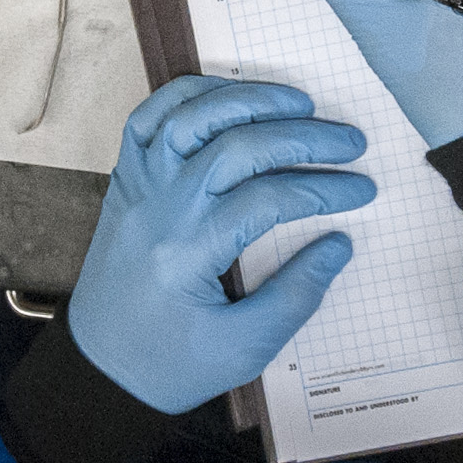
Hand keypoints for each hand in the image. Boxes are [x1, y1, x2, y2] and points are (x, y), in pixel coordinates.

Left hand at [70, 77, 377, 413]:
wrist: (100, 368)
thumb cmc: (171, 365)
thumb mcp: (242, 348)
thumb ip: (295, 296)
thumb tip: (339, 243)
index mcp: (187, 254)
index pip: (269, 199)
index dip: (324, 188)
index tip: (362, 190)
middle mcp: (157, 209)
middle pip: (236, 146)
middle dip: (303, 136)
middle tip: (352, 141)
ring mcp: (136, 188)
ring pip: (189, 117)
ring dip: (248, 99)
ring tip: (300, 104)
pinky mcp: (125, 181)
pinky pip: (149, 118)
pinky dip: (189, 95)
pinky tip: (231, 96)